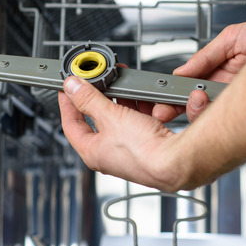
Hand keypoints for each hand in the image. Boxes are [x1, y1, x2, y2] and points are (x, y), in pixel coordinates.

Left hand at [58, 76, 189, 190]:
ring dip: (125, 103)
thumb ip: (89, 98)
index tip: (68, 88)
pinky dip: (141, 110)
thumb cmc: (144, 152)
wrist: (177, 163)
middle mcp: (109, 155)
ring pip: (121, 119)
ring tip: (127, 89)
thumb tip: (72, 87)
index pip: (71, 124)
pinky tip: (147, 102)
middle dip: (102, 98)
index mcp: (92, 152)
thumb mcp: (110, 116)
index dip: (68, 103)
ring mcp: (128, 151)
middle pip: (98, 119)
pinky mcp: (147, 146)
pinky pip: (139, 123)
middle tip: (100, 82)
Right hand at [152, 16, 245, 122]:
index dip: (173, 94)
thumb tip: (181, 71)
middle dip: (177, 110)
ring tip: (194, 99)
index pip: (191, 88)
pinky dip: (216, 116)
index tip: (159, 99)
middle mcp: (228, 90)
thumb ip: (205, 56)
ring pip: (211, 117)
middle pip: (196, 106)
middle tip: (163, 111)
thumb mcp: (234, 38)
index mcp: (220, 72)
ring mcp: (240, 102)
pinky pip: (231, 120)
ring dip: (196, 112)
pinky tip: (209, 106)